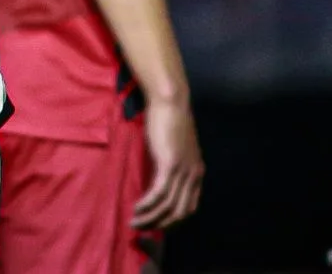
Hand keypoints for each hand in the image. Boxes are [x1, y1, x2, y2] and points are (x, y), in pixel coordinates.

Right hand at [132, 98, 203, 229]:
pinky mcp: (170, 164)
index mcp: (196, 172)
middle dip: (161, 225)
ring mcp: (183, 171)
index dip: (173, 221)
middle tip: (143, 229)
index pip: (189, 207)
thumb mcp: (173, 147)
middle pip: (180, 212)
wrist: (170, 101)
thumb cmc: (168, 120)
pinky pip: (159, 193)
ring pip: (169, 206)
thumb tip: (157, 176)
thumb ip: (170, 163)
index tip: (156, 225)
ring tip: (134, 222)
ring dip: (151, 218)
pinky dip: (148, 204)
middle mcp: (193, 175)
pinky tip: (137, 207)